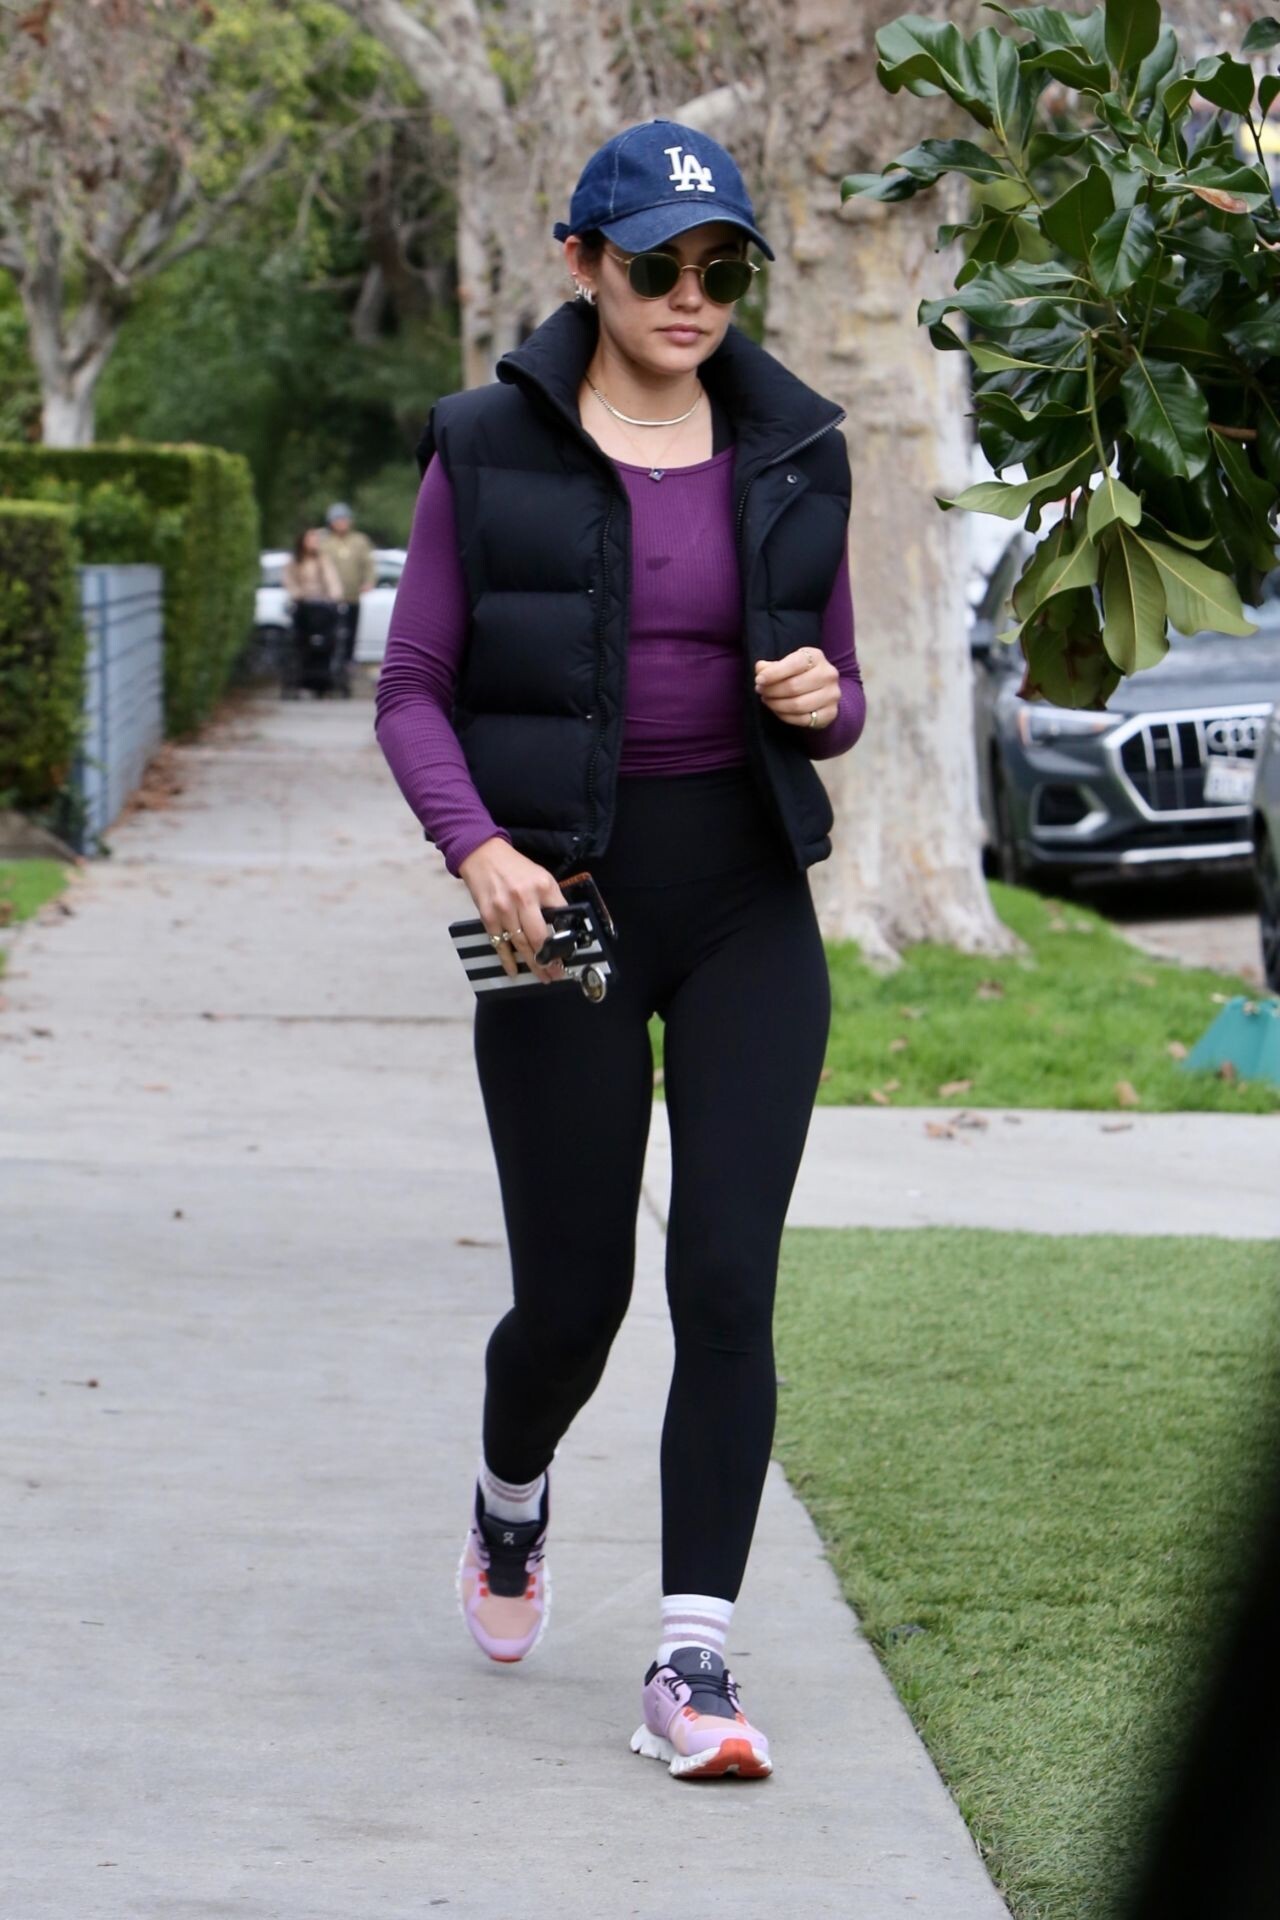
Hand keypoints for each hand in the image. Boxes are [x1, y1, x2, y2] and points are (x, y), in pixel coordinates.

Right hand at [457, 838, 567, 982]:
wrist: (482, 855)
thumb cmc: (515, 868)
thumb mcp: (540, 877)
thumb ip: (551, 899)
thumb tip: (562, 925)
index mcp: (542, 887)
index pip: (560, 915)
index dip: (565, 937)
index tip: (569, 954)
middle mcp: (524, 899)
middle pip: (540, 937)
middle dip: (549, 959)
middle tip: (556, 974)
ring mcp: (504, 910)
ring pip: (521, 944)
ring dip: (533, 963)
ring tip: (543, 976)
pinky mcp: (488, 917)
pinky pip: (500, 943)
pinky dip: (507, 960)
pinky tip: (514, 971)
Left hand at [754, 647, 840, 730]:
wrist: (823, 691)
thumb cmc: (800, 674)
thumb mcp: (787, 664)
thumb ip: (772, 666)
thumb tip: (760, 668)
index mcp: (816, 657)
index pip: (795, 664)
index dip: (774, 673)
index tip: (759, 680)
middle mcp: (828, 674)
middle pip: (794, 686)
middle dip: (772, 691)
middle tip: (761, 691)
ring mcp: (832, 695)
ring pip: (797, 705)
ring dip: (776, 705)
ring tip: (767, 700)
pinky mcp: (831, 713)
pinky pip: (803, 719)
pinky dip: (785, 716)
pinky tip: (778, 710)